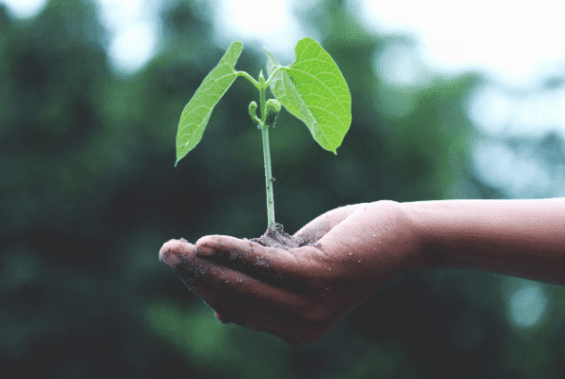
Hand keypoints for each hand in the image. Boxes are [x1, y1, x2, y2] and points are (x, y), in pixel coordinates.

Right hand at [159, 200, 422, 343]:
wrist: (398, 236)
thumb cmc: (344, 247)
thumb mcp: (297, 269)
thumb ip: (264, 285)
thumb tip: (219, 307)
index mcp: (295, 328)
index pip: (237, 309)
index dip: (204, 287)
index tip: (180, 263)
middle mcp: (302, 327)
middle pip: (234, 300)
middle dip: (195, 276)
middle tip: (166, 251)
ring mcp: (312, 306)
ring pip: (244, 285)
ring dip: (205, 265)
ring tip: (176, 248)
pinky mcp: (319, 278)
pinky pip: (265, 264)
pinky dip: (234, 252)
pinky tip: (207, 243)